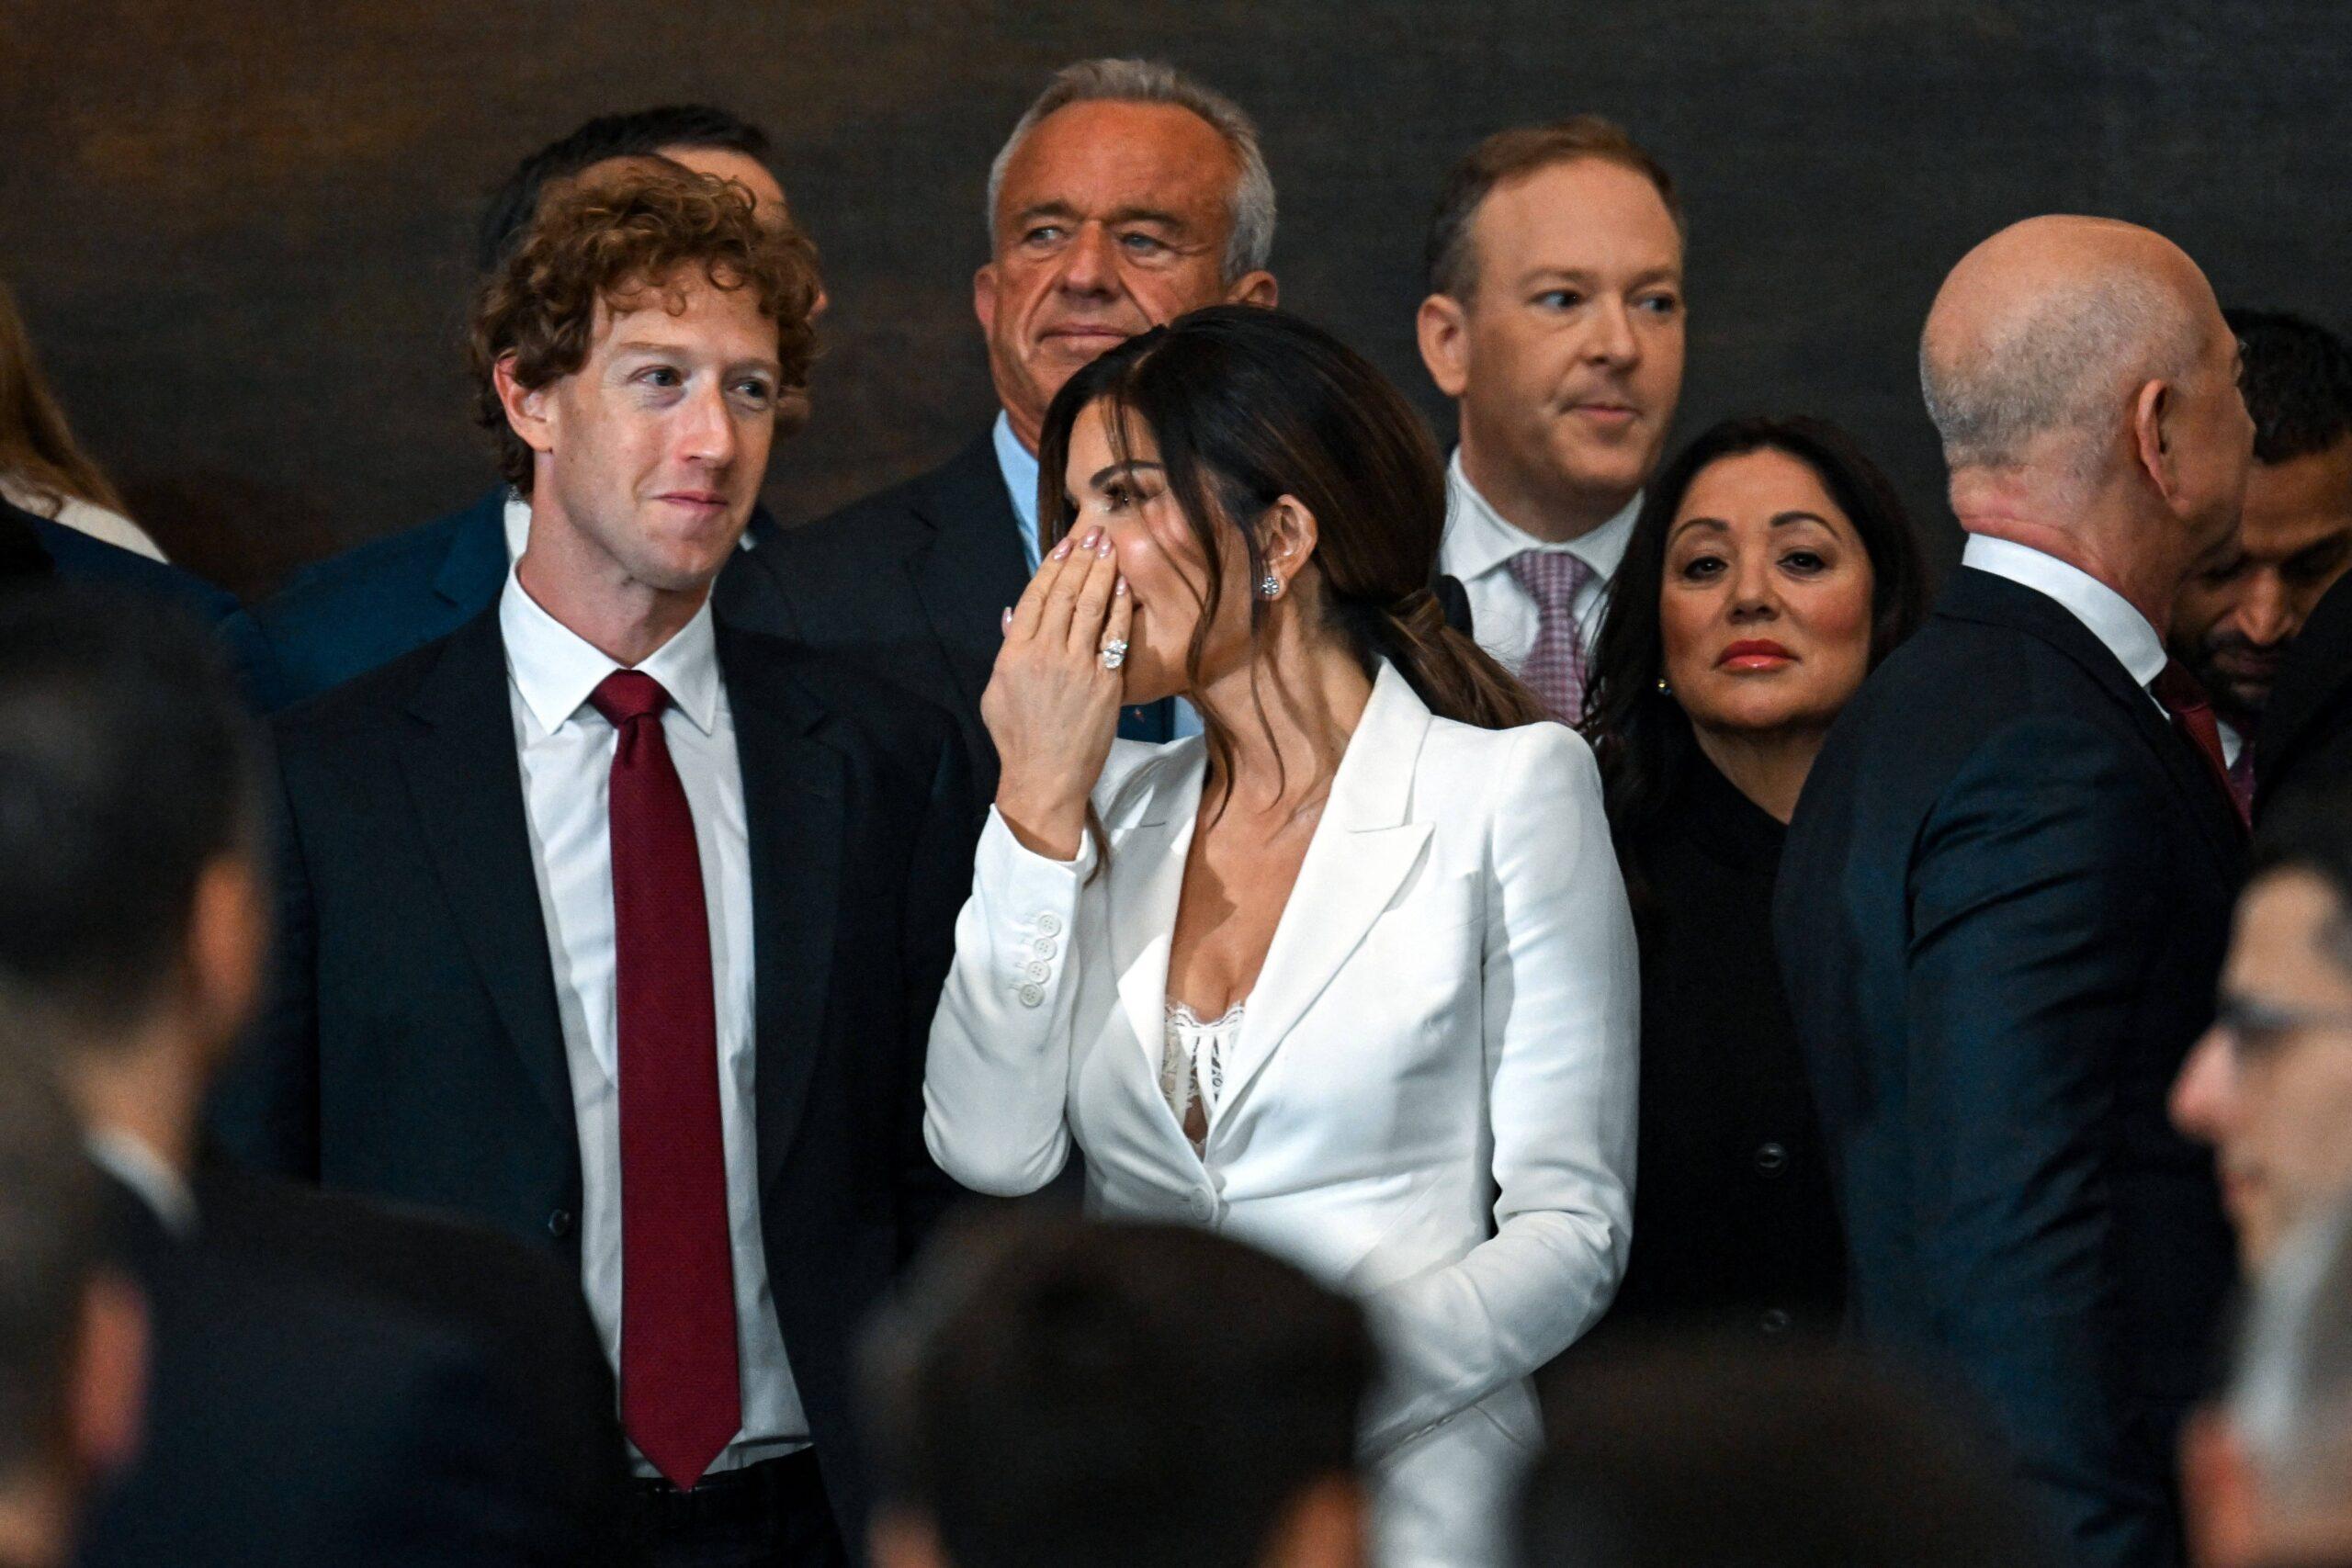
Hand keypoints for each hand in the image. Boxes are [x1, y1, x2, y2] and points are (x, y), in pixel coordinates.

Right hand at [982, 524, 1131, 859]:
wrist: (1046, 777)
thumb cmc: (1018, 737)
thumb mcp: (996, 692)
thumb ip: (1007, 648)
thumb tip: (1014, 613)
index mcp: (1014, 654)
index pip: (1035, 597)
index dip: (1052, 566)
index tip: (1065, 544)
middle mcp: (1045, 654)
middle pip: (1065, 594)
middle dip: (1082, 559)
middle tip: (1096, 532)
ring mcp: (1077, 667)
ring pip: (1090, 607)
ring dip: (1101, 572)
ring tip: (1110, 546)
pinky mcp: (1104, 682)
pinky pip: (1114, 635)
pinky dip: (1119, 607)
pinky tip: (1123, 584)